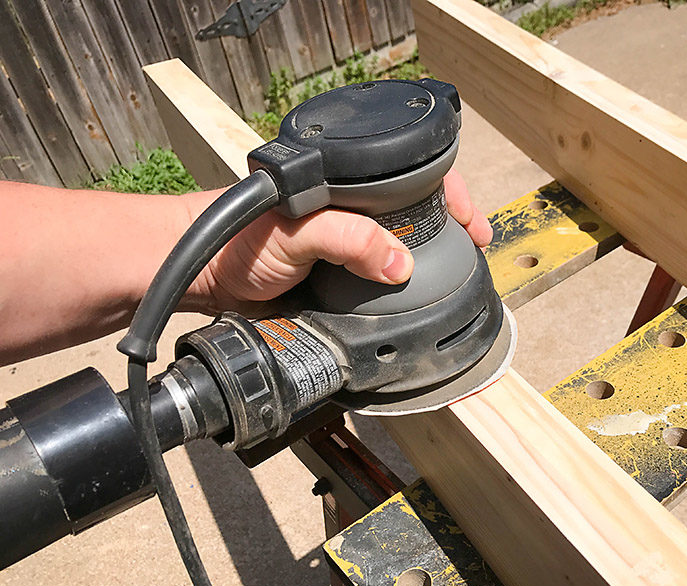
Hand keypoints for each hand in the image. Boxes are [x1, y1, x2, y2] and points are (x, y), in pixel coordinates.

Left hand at [189, 169, 491, 313]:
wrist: (207, 278)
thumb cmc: (242, 237)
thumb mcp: (299, 230)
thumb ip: (349, 239)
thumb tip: (400, 265)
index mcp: (348, 186)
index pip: (414, 178)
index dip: (452, 197)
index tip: (475, 226)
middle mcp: (353, 213)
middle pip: (416, 215)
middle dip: (450, 233)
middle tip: (476, 255)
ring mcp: (347, 247)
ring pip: (400, 252)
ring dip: (429, 265)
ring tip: (457, 279)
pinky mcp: (338, 280)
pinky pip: (379, 285)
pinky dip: (402, 294)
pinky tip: (417, 302)